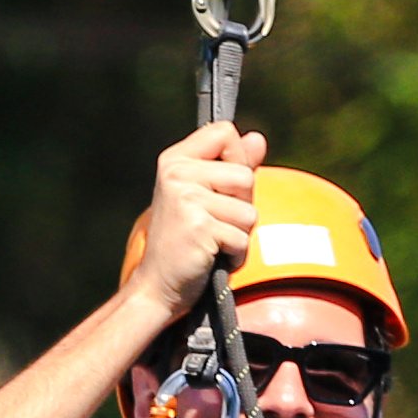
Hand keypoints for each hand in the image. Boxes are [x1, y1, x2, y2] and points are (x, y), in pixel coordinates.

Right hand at [129, 123, 266, 318]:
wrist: (158, 285)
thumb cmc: (186, 240)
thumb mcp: (208, 196)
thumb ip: (234, 165)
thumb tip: (259, 137)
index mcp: (175, 160)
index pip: (224, 131)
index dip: (237, 157)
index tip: (223, 186)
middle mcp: (177, 174)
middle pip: (244, 175)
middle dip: (241, 205)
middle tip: (213, 222)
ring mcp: (186, 199)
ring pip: (248, 211)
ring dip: (238, 234)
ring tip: (212, 241)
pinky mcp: (199, 226)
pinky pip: (241, 238)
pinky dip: (234, 255)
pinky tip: (211, 257)